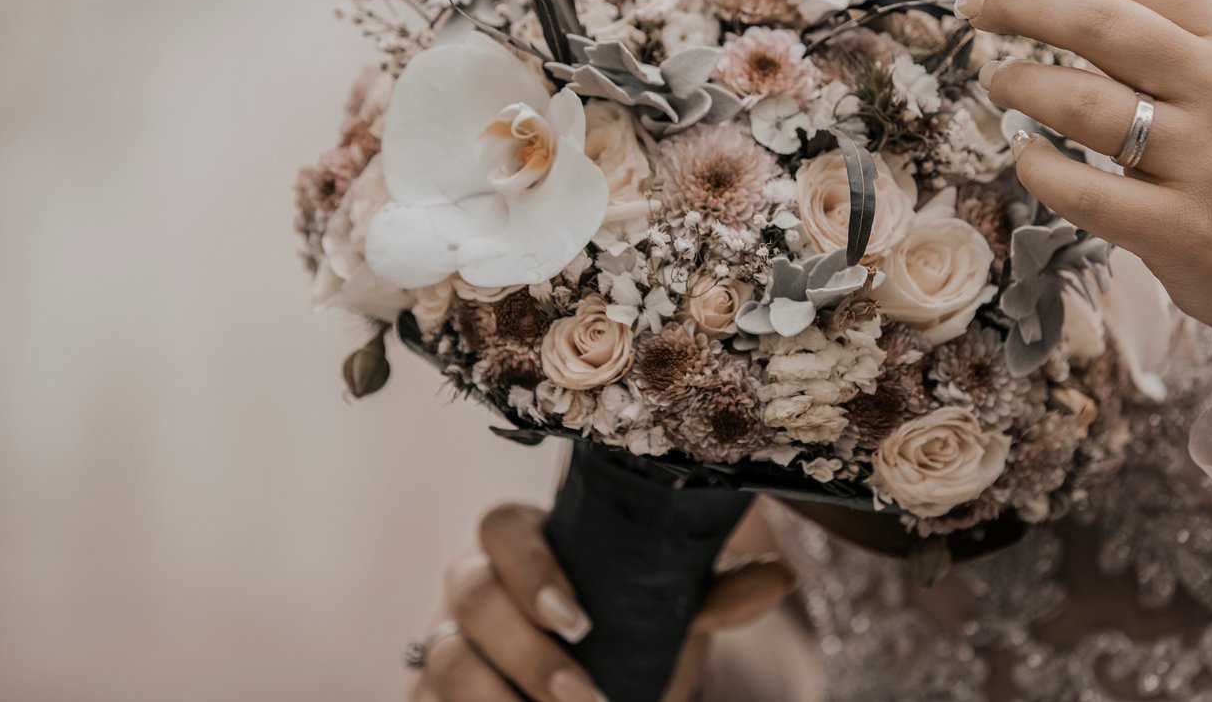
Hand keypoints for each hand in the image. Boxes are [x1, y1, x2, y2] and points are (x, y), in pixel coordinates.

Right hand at [410, 502, 795, 701]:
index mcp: (526, 547)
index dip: (532, 569)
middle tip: (583, 696)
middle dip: (526, 648)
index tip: (581, 620)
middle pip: (468, 590)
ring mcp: (446, 643)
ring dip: (498, 698)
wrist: (601, 696)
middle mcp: (474, 586)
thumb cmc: (625, 644)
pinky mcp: (430, 696)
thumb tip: (781, 576)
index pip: (502, 527)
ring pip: (443, 656)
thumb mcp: (667, 623)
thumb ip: (712, 599)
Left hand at [955, 0, 1211, 352]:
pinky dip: (1036, 167)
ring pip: (1081, 105)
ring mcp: (1208, 162)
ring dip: (1019, 86)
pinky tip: (1026, 154)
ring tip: (1002, 85)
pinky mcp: (1183, 230)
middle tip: (975, 13)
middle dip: (1017, 7)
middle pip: (1096, 22)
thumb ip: (1118, 1)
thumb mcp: (1211, 60)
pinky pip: (1082, 191)